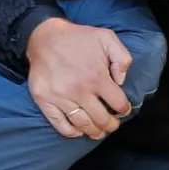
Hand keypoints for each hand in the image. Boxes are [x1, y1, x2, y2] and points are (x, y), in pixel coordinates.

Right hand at [26, 17, 131, 138]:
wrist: (44, 37)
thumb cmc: (78, 38)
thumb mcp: (107, 38)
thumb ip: (122, 58)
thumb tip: (121, 81)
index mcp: (97, 77)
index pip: (117, 103)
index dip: (124, 109)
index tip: (123, 110)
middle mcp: (79, 90)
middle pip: (101, 119)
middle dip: (111, 125)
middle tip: (112, 125)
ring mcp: (61, 97)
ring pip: (82, 125)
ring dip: (94, 132)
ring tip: (98, 132)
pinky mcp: (45, 100)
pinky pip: (60, 124)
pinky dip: (71, 132)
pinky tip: (78, 131)